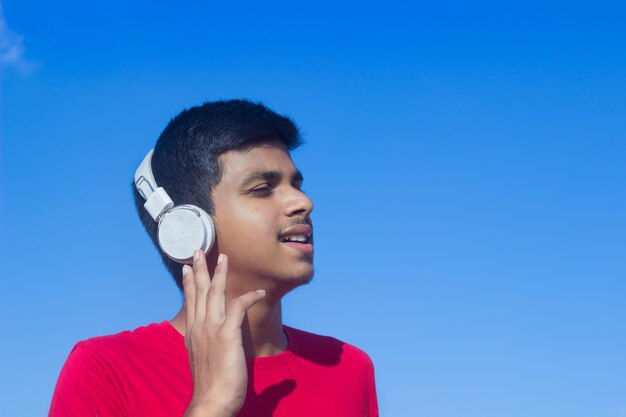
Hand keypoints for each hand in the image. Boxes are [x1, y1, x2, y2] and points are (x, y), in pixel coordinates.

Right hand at [182, 250, 265, 416]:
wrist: (211, 402)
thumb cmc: (211, 386)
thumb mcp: (205, 361)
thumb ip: (212, 347)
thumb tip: (221, 344)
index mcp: (193, 334)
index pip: (190, 302)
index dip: (189, 284)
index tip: (187, 269)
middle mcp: (199, 328)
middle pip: (198, 292)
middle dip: (199, 270)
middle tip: (198, 251)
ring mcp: (211, 330)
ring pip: (215, 293)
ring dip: (219, 273)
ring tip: (223, 257)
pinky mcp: (227, 335)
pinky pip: (238, 307)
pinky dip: (250, 297)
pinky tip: (260, 292)